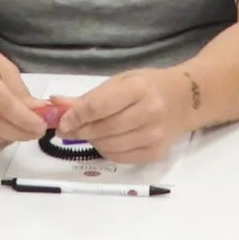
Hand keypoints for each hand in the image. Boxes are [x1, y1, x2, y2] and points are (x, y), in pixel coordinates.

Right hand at [0, 40, 43, 155]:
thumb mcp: (2, 66)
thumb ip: (20, 91)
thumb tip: (41, 112)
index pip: (1, 101)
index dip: (23, 118)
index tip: (41, 126)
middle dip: (18, 132)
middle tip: (36, 133)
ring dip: (6, 140)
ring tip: (18, 132)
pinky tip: (1, 136)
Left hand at [57, 69, 189, 164]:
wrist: (183, 100)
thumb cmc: (148, 86)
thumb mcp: (120, 82)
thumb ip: (89, 97)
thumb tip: (55, 104)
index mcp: (139, 89)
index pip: (99, 106)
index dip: (76, 116)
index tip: (62, 122)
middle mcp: (149, 113)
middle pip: (103, 129)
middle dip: (79, 131)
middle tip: (67, 130)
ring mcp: (154, 136)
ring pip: (108, 146)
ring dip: (91, 141)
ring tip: (88, 132)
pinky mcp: (154, 153)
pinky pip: (119, 157)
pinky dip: (105, 150)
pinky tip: (105, 140)